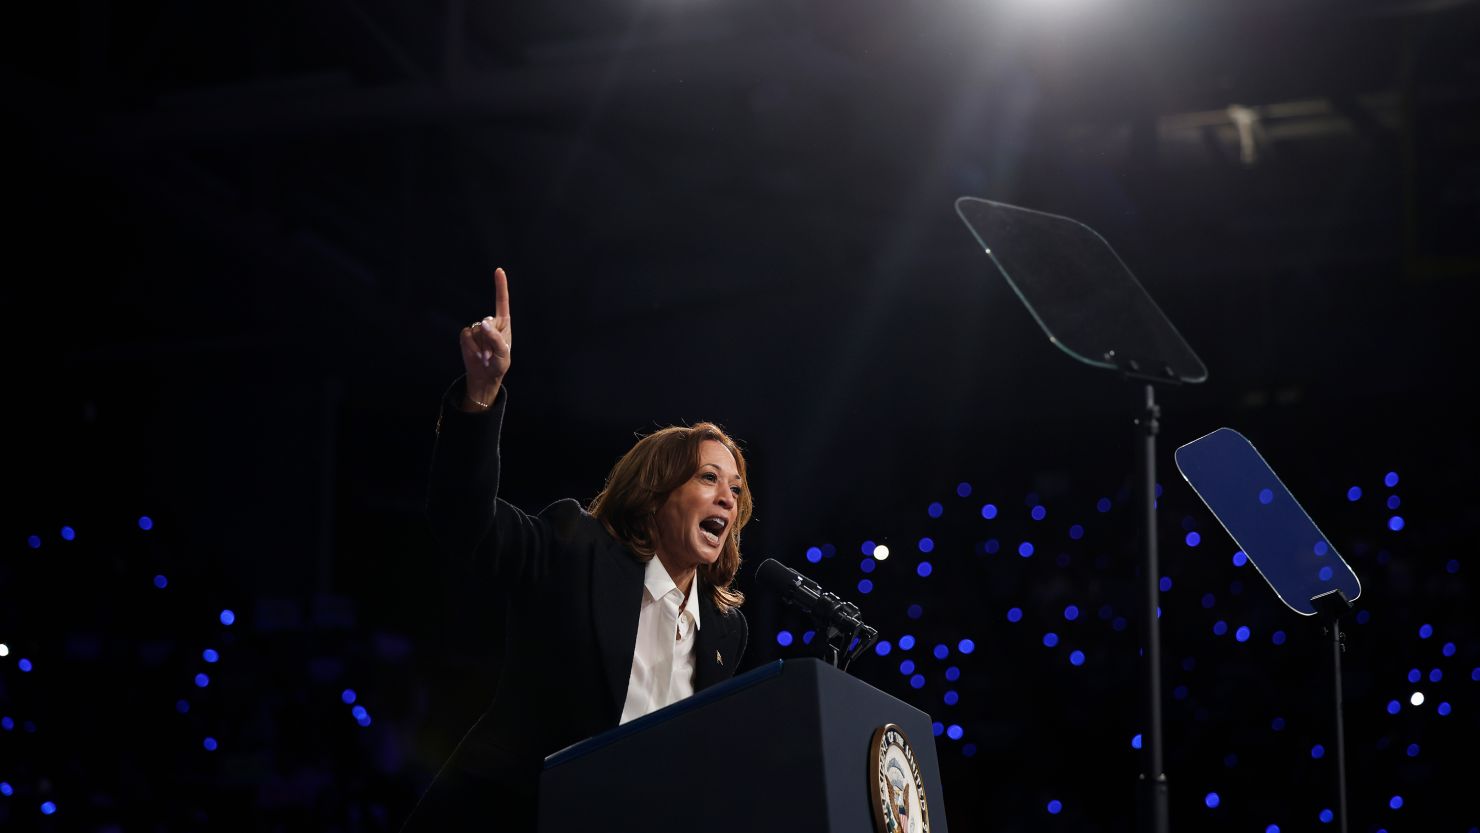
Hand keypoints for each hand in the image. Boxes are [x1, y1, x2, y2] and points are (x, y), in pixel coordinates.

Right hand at [459, 267, 511, 409]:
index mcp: (503, 323)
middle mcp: (490, 322)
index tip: (499, 270)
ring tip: (486, 356)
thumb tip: (483, 323)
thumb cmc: (499, 363)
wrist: (485, 375)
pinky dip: (472, 347)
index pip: (502, 301)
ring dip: (482, 346)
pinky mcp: (466, 334)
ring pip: (477, 331)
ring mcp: (477, 328)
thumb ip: (495, 337)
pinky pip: (467, 335)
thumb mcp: (503, 353)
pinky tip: (477, 354)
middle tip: (493, 354)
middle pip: (488, 322)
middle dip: (490, 340)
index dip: (500, 286)